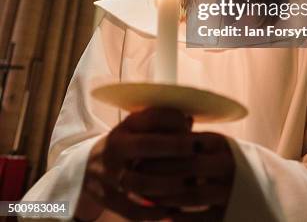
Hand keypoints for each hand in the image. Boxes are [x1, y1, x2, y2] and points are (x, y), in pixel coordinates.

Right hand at [80, 107, 234, 220]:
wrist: (88, 165)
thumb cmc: (129, 144)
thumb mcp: (140, 129)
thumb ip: (163, 125)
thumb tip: (189, 121)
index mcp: (126, 126)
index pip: (151, 117)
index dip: (173, 120)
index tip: (190, 126)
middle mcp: (115, 146)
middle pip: (146, 145)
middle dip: (174, 147)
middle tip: (195, 152)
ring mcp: (108, 173)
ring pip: (140, 182)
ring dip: (167, 185)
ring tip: (188, 185)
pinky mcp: (105, 197)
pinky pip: (130, 210)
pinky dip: (152, 212)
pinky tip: (170, 210)